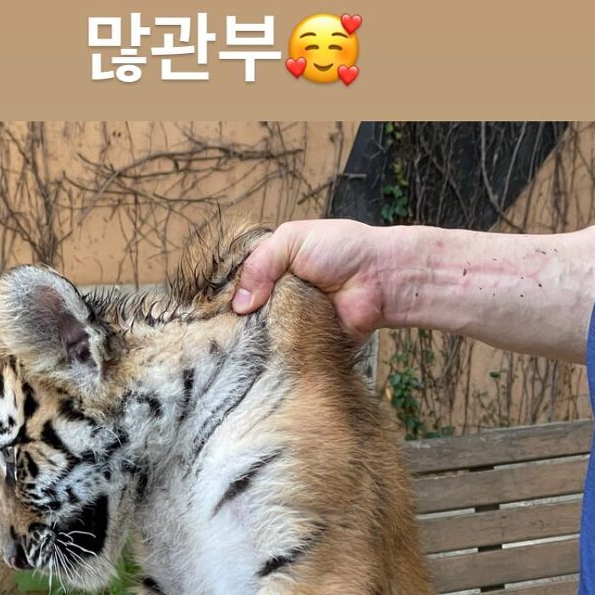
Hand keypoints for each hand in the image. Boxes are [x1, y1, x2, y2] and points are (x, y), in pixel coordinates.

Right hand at [232, 219, 393, 339]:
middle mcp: (277, 298)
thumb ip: (261, 263)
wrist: (380, 279)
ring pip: (259, 338)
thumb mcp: (292, 239)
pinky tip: (264, 355)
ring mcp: (289, 323)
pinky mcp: (303, 346)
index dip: (227, 294)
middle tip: (227, 327)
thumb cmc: (342, 249)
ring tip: (243, 343)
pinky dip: (276, 354)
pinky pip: (282, 355)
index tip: (214, 305)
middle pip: (244, 316)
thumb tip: (238, 305)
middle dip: (239, 320)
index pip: (238, 286)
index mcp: (272, 270)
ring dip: (255, 339)